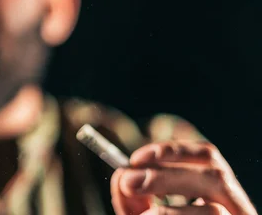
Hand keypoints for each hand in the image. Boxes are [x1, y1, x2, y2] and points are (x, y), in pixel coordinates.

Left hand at [111, 141, 256, 213]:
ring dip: (171, 212)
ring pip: (215, 212)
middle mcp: (237, 209)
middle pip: (215, 179)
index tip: (136, 158)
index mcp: (218, 192)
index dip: (173, 152)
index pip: (208, 157)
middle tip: (129, 181)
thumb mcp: (144, 214)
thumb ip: (132, 197)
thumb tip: (122, 176)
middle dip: (167, 176)